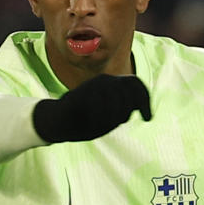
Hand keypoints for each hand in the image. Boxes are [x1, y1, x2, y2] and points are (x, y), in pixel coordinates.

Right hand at [32, 73, 151, 143]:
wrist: (56, 123)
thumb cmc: (84, 121)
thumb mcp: (108, 118)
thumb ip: (122, 111)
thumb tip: (136, 107)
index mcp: (112, 84)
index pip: (135, 85)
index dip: (145, 101)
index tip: (148, 119)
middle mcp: (105, 80)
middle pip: (128, 94)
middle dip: (126, 112)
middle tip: (115, 123)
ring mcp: (93, 85)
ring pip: (116, 101)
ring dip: (112, 116)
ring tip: (101, 124)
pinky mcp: (82, 93)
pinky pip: (99, 106)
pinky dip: (99, 118)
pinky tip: (92, 123)